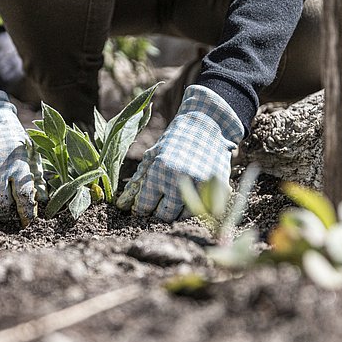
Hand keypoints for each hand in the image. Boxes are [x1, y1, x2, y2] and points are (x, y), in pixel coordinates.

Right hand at [0, 90, 42, 225]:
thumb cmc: (10, 136)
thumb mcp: (28, 151)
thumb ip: (36, 175)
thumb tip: (45, 200)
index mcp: (17, 162)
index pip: (23, 196)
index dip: (26, 213)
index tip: (27, 221)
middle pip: (1, 204)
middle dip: (6, 215)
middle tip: (8, 216)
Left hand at [116, 85, 243, 220]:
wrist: (207, 124)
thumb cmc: (174, 141)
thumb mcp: (152, 156)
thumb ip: (137, 182)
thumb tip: (121, 206)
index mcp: (160, 171)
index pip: (144, 206)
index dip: (142, 208)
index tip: (145, 204)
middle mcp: (180, 179)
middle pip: (163, 216)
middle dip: (159, 211)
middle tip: (162, 200)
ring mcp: (201, 185)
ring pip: (183, 216)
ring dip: (178, 210)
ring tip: (179, 194)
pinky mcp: (219, 188)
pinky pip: (203, 211)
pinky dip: (198, 206)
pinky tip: (195, 193)